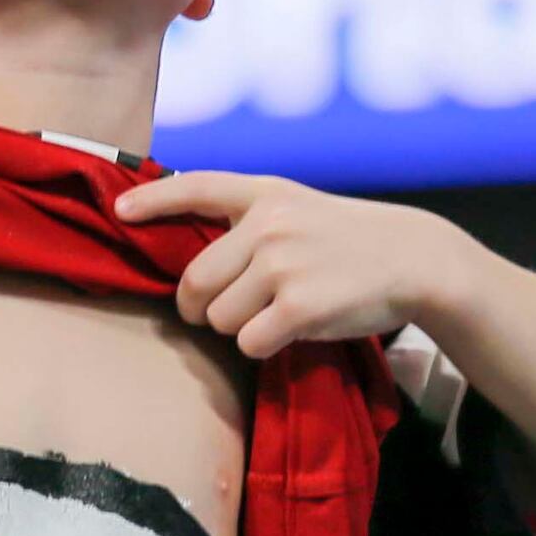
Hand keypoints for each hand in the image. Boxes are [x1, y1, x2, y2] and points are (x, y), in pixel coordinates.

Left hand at [117, 170, 483, 358]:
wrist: (415, 260)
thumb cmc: (352, 241)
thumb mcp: (301, 209)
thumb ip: (252, 221)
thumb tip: (196, 262)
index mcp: (264, 195)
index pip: (194, 187)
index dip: (152, 200)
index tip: (120, 211)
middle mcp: (268, 225)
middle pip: (195, 283)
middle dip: (200, 308)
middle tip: (219, 315)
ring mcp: (282, 266)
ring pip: (221, 319)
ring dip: (239, 329)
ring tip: (275, 317)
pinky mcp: (300, 307)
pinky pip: (251, 343)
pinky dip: (264, 348)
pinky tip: (291, 333)